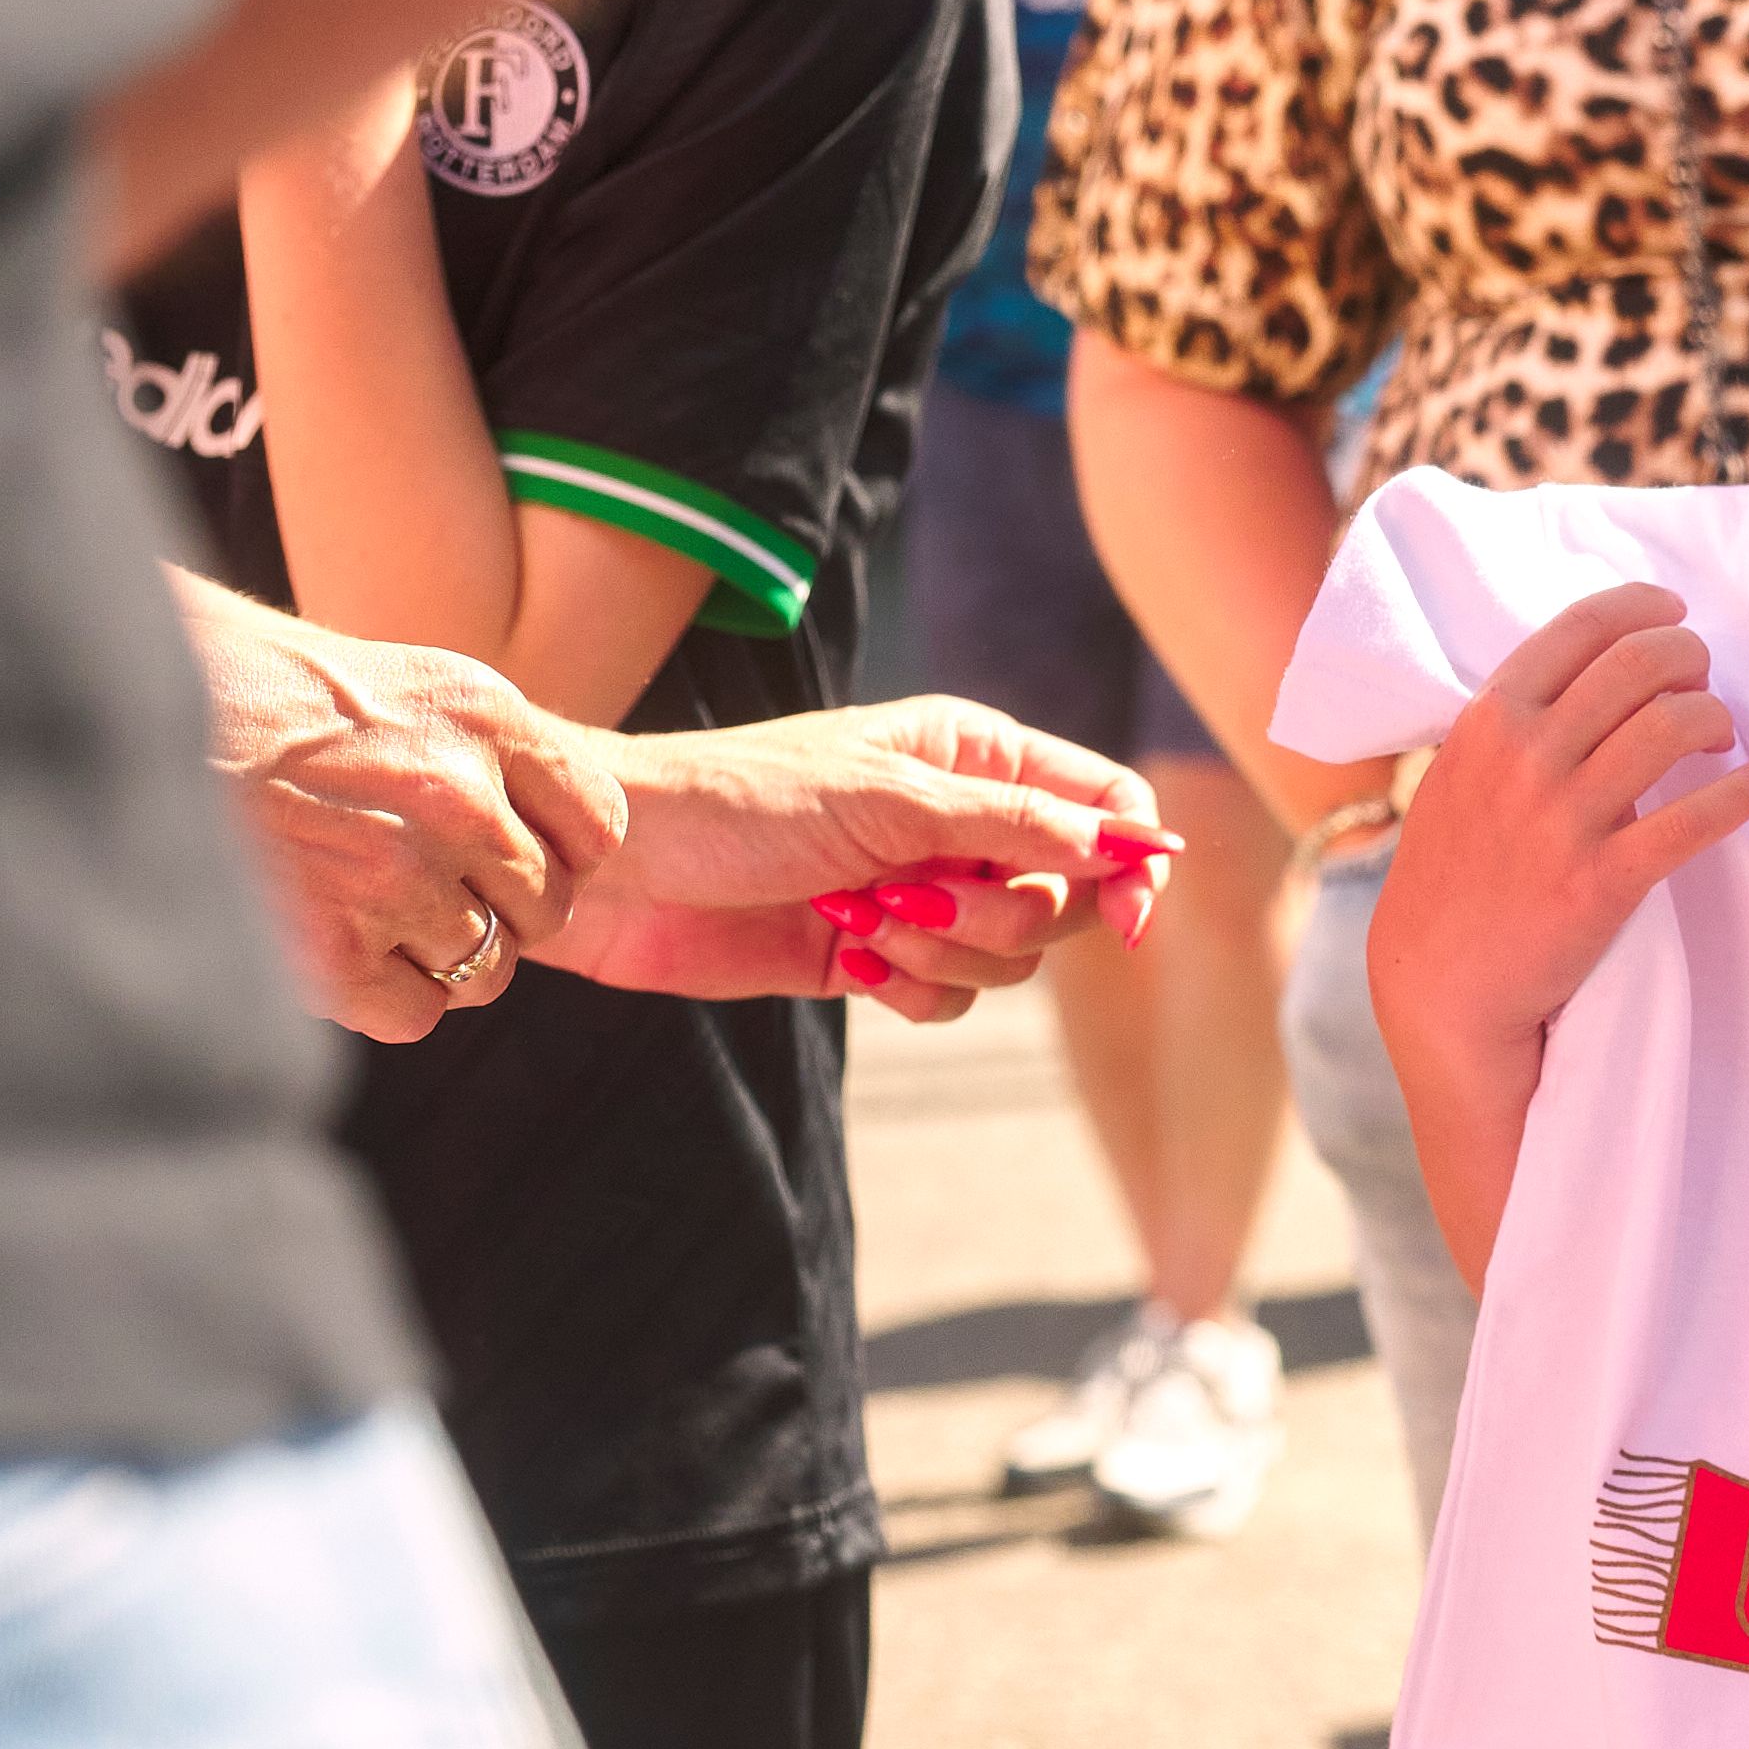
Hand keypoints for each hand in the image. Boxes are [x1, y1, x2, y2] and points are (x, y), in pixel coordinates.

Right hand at [183, 577, 625, 1040]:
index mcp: (486, 717)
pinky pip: (417, 1011)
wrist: (122, 706)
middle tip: (417, 882)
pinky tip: (331, 940)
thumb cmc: (258, 691)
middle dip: (497, 909)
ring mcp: (395, 876)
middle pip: (548, 909)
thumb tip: (557, 838)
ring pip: (487, 966)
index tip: (508, 848)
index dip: (559, 851)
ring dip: (436, 954)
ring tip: (362, 905)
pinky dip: (382, 995)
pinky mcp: (332, 950)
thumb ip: (490, 752)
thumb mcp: (404, 682)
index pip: (598, 826)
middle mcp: (458, 797)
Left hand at [546, 697, 1173, 1013]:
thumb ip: (1015, 824)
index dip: (1133, 860)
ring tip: (859, 922)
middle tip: (918, 896)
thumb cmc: (737, 802)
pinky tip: (846, 959)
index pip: (1102, 804)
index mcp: (972, 755)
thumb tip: (1125, 845)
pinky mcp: (876, 953)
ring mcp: (920, 889)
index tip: (1131, 917)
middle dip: (1004, 913)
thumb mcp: (886, 800)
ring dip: (944, 950)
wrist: (615, 868)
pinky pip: (948, 994)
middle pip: (1065, 894)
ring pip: (1009, 953)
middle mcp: (958, 820)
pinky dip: (909, 987)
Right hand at [1365, 586, 1748, 1062]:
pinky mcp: (1602, 882)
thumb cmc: (1454, 873)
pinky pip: (1693, 822)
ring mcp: (1564, 820)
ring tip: (1722, 736)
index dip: (1644, 608)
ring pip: (1672, 727)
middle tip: (1704, 678)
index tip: (1676, 615)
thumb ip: (1516, 721)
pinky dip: (1738, 795)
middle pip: (1639, 663)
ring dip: (1715, 718)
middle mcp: (1525, 756)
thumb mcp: (1460, 772)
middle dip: (1691, 657)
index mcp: (1490, 718)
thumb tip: (1592, 668)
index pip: (1582, 626)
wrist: (1438, 983)